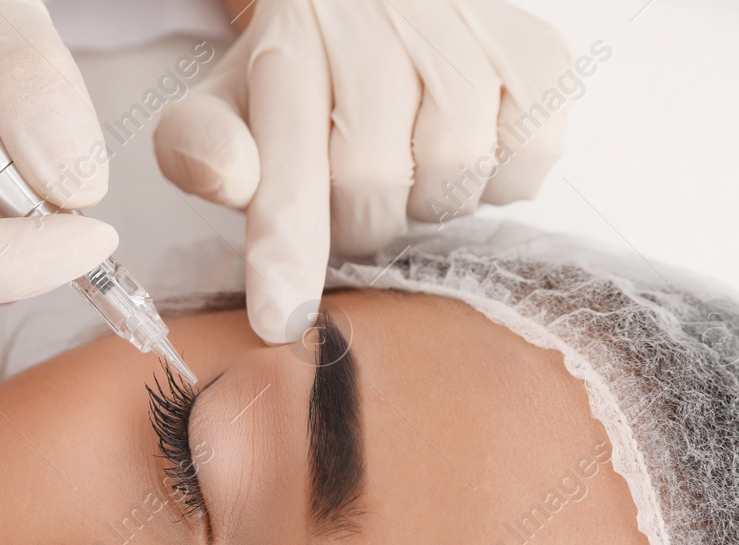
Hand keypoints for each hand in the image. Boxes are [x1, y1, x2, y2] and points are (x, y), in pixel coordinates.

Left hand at [154, 0, 573, 342]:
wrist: (381, 9)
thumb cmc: (303, 82)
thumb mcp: (230, 106)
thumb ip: (200, 148)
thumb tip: (227, 176)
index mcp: (289, 42)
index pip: (287, 159)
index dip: (285, 246)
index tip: (280, 319)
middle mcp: (374, 19)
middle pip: (373, 185)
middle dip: (358, 223)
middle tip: (353, 199)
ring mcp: (464, 27)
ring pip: (454, 176)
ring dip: (428, 204)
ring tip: (411, 167)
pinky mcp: (538, 52)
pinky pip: (525, 160)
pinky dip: (498, 182)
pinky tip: (472, 147)